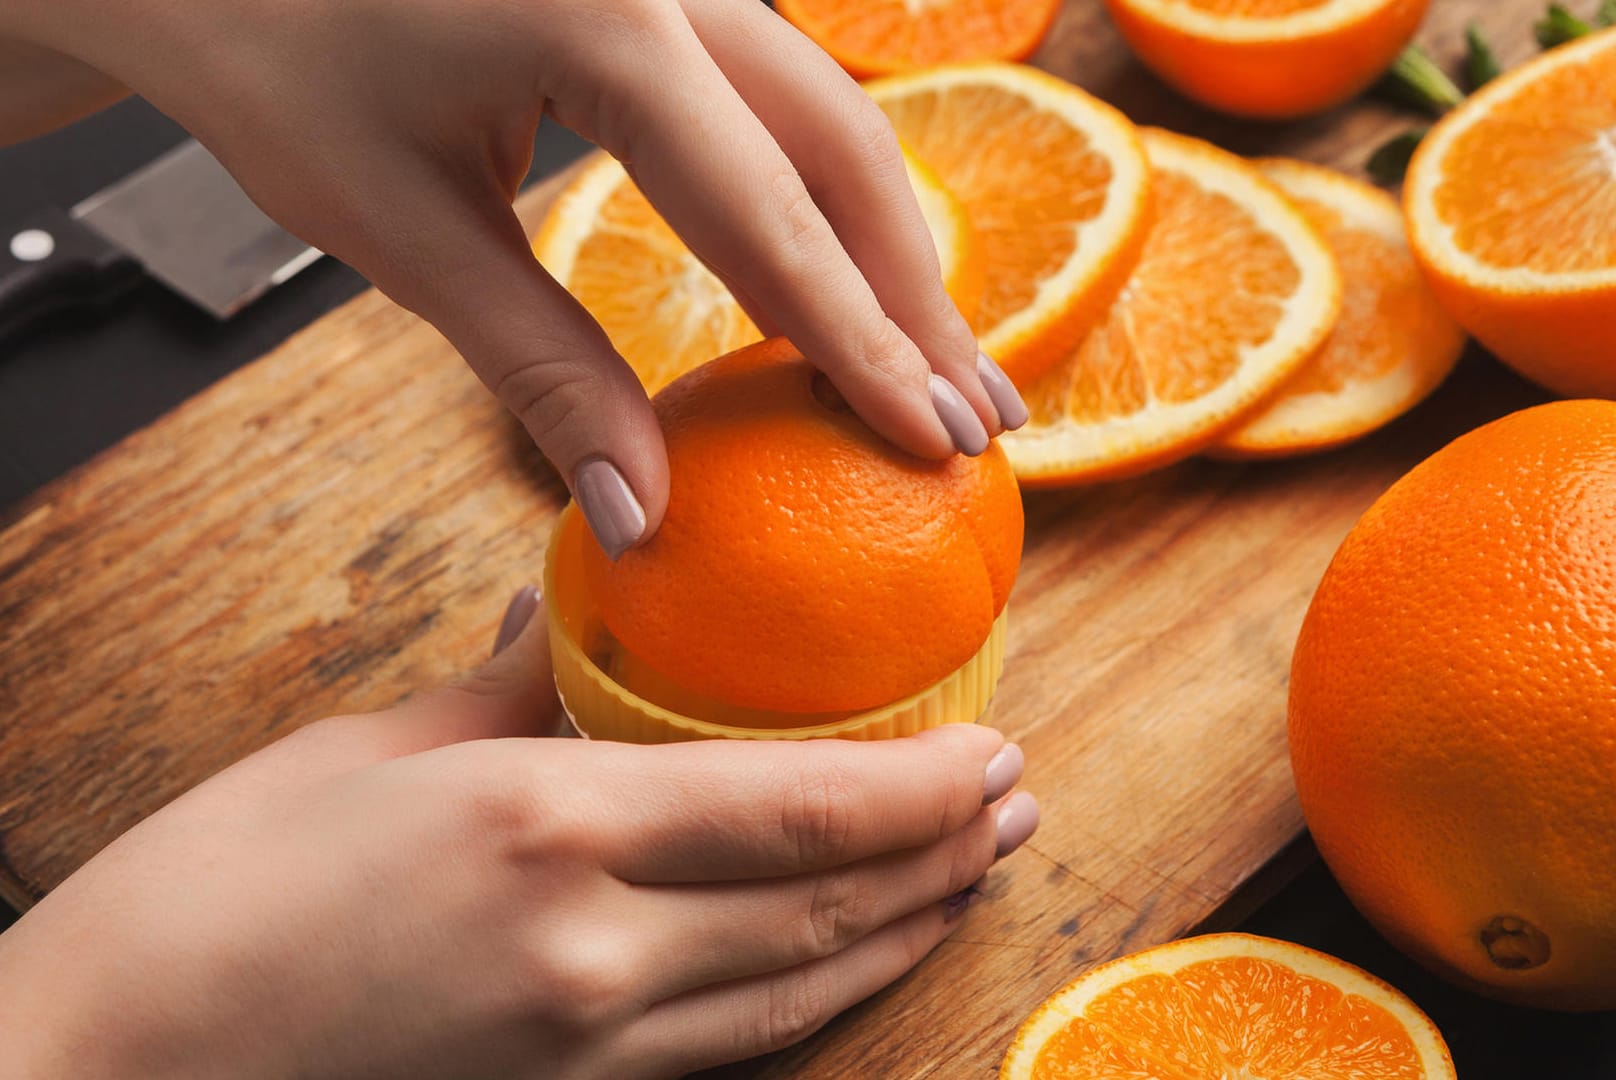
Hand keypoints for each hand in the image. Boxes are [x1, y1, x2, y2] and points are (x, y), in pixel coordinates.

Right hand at [0, 589, 1037, 1078]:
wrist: (111, 1071)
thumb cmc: (215, 893)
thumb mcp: (370, 755)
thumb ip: (506, 693)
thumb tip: (568, 624)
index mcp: (548, 826)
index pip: (795, 803)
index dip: (920, 786)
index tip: (994, 748)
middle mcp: (592, 947)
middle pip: (827, 903)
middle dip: (943, 855)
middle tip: (1018, 805)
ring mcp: (586, 1042)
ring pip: (803, 989)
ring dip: (905, 927)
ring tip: (975, 875)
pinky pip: (736, 1050)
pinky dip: (821, 999)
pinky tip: (856, 960)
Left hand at [6, 0, 1029, 556]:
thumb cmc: (272, 64)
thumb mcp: (406, 232)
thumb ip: (543, 371)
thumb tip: (640, 515)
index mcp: (606, 19)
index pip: (771, 214)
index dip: (857, 341)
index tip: (930, 440)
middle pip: (846, 146)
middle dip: (915, 296)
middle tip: (975, 421)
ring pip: (832, 110)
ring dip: (891, 246)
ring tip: (939, 368)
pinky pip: (779, 93)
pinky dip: (825, 197)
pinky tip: (853, 277)